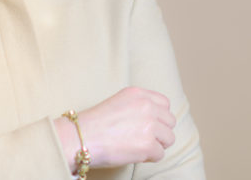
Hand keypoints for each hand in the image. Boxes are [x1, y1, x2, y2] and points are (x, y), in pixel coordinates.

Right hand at [54, 87, 176, 170]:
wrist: (81, 137)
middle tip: (144, 139)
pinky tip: (134, 154)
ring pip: (169, 138)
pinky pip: (160, 154)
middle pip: (170, 121)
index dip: (159, 117)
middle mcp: (146, 106)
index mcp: (139, 93)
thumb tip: (156, 120)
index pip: (165, 103)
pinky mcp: (148, 145)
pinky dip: (149, 157)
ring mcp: (149, 125)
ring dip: (157, 145)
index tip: (150, 125)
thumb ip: (138, 105)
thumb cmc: (94, 123)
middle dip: (160, 132)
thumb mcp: (118, 102)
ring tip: (139, 147)